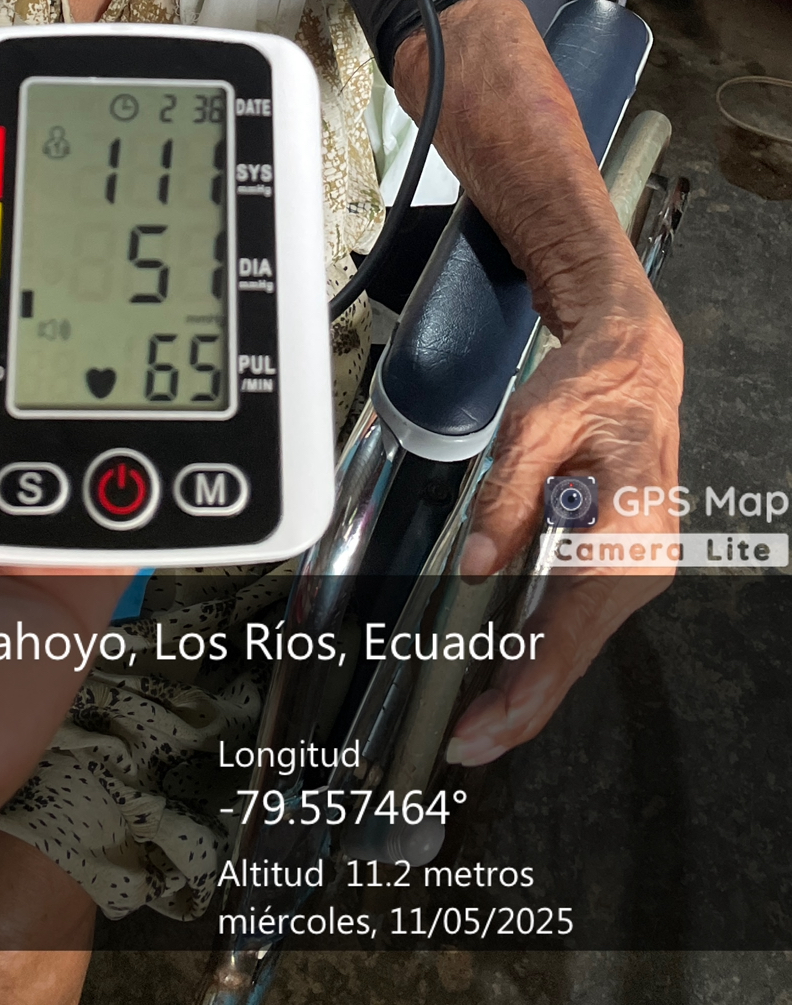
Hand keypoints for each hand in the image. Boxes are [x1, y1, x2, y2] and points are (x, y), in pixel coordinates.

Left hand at [0, 254, 124, 990]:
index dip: (0, 295)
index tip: (50, 242)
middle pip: (37, 385)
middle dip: (80, 340)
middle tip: (130, 283)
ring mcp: (19, 533)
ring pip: (97, 444)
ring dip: (127, 405)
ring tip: (164, 346)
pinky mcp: (74, 584)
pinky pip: (138, 522)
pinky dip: (166, 485)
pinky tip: (191, 433)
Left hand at [448, 274, 682, 765]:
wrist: (634, 362)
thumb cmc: (596, 385)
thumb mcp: (538, 424)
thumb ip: (508, 496)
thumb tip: (477, 560)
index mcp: (624, 536)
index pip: (565, 634)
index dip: (521, 689)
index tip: (483, 726)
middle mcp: (637, 565)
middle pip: (572, 657)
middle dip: (520, 707)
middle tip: (467, 744)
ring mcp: (632, 570)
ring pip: (574, 649)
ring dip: (529, 688)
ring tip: (481, 724)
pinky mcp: (617, 566)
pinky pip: (576, 625)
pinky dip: (543, 658)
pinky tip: (512, 678)